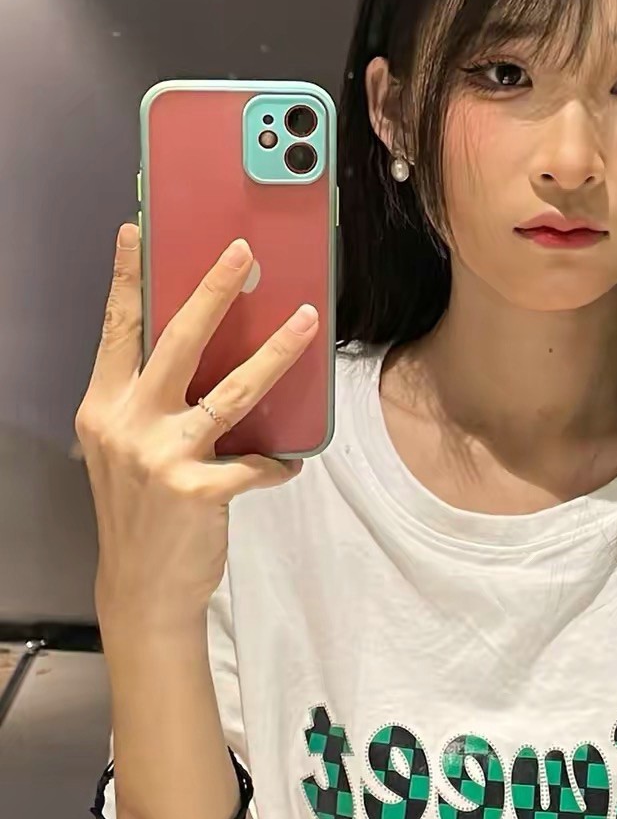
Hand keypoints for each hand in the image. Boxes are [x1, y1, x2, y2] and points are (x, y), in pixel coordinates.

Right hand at [76, 224, 319, 635]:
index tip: (137, 232)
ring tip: (309, 320)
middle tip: (243, 252)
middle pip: (177, 341)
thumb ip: (156, 401)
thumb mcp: (129, 447)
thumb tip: (216, 349)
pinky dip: (275, 462)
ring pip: (231, 390)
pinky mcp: (197, 489)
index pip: (117, 330)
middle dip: (212, 290)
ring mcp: (160, 456)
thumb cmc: (142, 507)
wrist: (141, 586)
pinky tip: (286, 464)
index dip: (127, 279)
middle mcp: (126, 423)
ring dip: (276, 353)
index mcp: (105, 406)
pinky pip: (255, 462)